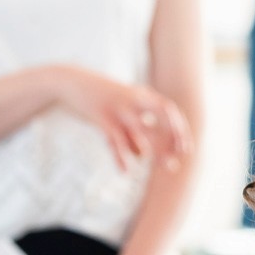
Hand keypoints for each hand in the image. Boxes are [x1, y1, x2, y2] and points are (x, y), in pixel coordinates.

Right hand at [50, 68, 190, 172]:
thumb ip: (132, 129)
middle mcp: (134, 99)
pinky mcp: (101, 116)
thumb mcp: (119, 108)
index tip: (185, 149)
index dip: (180, 130)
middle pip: (162, 116)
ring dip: (147, 149)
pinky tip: (124, 171)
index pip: (169, 110)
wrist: (69, 82)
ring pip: (139, 130)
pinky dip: (120, 156)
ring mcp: (119, 107)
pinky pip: (115, 139)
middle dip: (173, 137)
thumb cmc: (98, 99)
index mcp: (141, 95)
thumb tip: (141, 155)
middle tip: (174, 162)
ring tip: (149, 164)